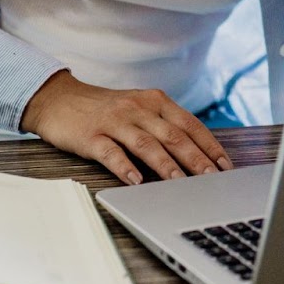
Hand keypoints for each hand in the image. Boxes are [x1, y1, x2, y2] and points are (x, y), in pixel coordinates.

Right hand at [21, 70, 232, 184]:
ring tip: (180, 183)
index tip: (225, 165)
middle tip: (212, 178)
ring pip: (146, 144)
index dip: (209, 145)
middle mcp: (138, 108)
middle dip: (196, 158)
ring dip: (166, 165)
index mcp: (155, 101)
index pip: (190, 124)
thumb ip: (163, 125)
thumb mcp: (139, 108)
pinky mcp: (91, 135)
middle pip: (173, 135)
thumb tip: (195, 154)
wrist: (58, 99)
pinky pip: (111, 152)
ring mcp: (115, 121)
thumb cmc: (104, 109)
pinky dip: (125, 167)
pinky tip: (136, 181)